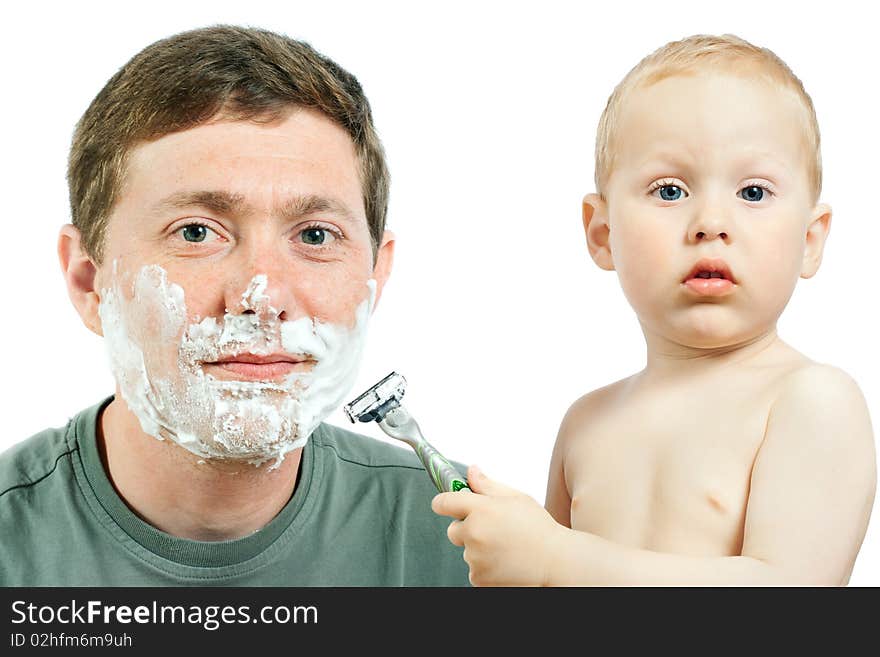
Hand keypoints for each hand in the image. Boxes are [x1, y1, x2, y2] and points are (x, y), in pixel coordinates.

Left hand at [431, 465, 565, 585]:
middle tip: (492, 529)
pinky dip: (485, 566)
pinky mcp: (479, 578)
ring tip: (506, 547)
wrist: (556, 562)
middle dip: (466, 528)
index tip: (446, 505)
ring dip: (478, 548)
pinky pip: (474, 568)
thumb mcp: (516, 498)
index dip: (444, 502)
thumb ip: (487, 485)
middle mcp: (474, 533)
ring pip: (466, 550)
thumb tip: (471, 471)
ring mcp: (475, 558)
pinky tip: (505, 561)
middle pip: (453, 530)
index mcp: (481, 510)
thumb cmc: (539, 528)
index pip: (444, 502)